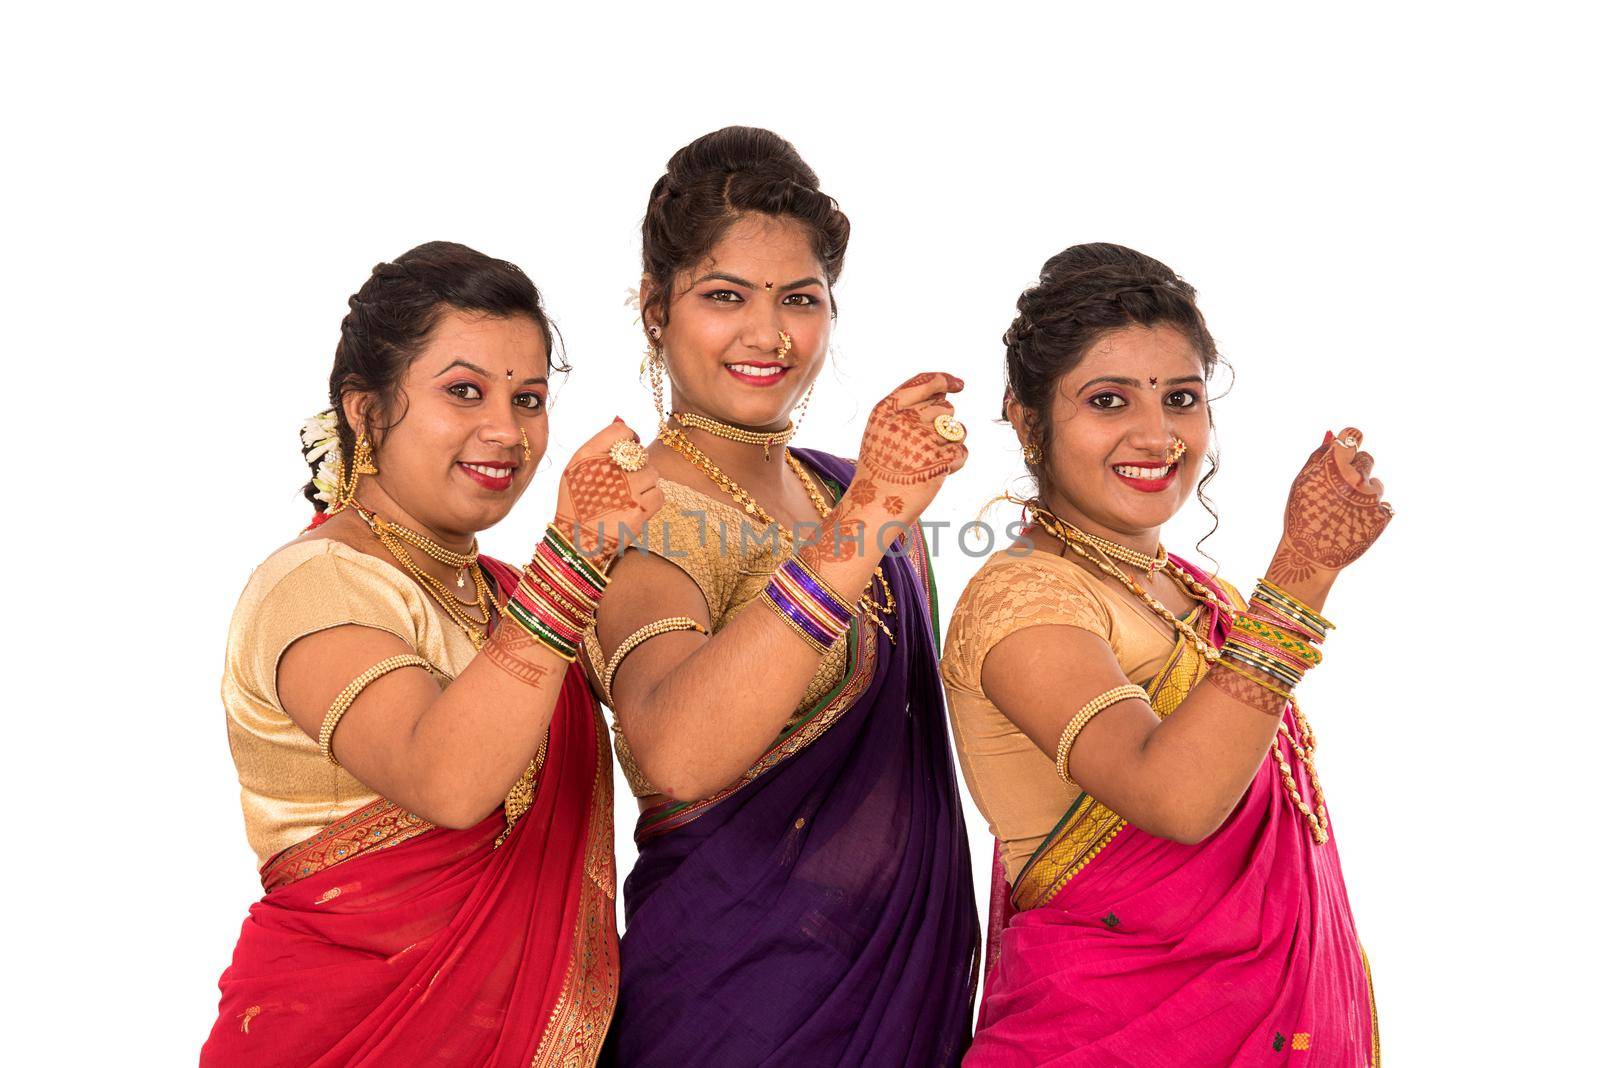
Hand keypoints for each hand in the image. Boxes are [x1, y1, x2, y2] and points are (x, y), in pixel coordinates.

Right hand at [553, 419, 663, 564]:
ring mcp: (625, 490)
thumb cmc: (578, 502)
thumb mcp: (577, 467)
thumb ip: (600, 443)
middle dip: (635, 467)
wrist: (577, 542)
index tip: (625, 453)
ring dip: (644, 484)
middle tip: (622, 484)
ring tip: (628, 497)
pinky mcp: (639, 510)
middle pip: (640, 454)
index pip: (622, 432)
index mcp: (588, 455)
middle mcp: (606, 469)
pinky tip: (636, 507)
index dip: (629, 440)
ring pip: (652, 474)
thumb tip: (626, 424)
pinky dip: (651, 501)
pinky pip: (659, 494)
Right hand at [845, 372, 968, 535]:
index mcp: (887, 409)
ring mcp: (921, 439)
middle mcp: (904, 420)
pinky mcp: (937, 459)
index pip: (924, 382)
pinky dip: (955, 462)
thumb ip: (909, 407)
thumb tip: (946, 389)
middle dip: (943, 424)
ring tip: (929, 459)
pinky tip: (936, 470)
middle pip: (945, 407)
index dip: (944, 380)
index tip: (958, 384)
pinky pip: (961, 451)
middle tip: (924, 445)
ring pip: (957, 429)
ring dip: (950, 444)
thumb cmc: (881, 467)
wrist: (875, 505)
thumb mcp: (882, 430)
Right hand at [1268, 426, 1393, 584]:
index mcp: (1334, 465)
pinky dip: (1372, 512)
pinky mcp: (1383, 515)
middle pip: (1366, 458)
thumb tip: (1333, 435)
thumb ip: (1317, 456)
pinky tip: (1354, 523)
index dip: (1350, 441)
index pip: (1353, 436)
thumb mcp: (1301, 483)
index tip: (1347, 449)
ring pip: (1376, 483)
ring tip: (1344, 511)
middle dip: (1355, 469)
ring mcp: (1371, 497)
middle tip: (1339, 490)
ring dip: (1364, 492)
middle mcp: (1355, 477)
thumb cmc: (1301, 516)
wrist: (1310, 557)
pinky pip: (1383, 506)